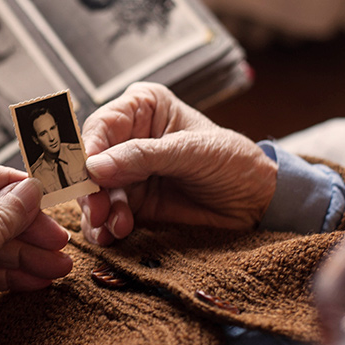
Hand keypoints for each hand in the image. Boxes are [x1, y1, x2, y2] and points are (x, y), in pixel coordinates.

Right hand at [78, 82, 276, 243]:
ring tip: (116, 227)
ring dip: (98, 212)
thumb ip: (143, 157)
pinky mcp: (131, 204)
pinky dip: (104, 228)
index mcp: (142, 108)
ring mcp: (127, 173)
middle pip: (89, 162)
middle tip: (98, 211)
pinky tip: (113, 235)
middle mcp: (128, 138)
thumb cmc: (234, 162)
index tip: (86, 175)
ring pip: (93, 192)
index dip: (87, 151)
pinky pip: (105, 216)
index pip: (101, 126)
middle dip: (90, 189)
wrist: (258, 204)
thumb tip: (95, 166)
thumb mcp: (192, 152)